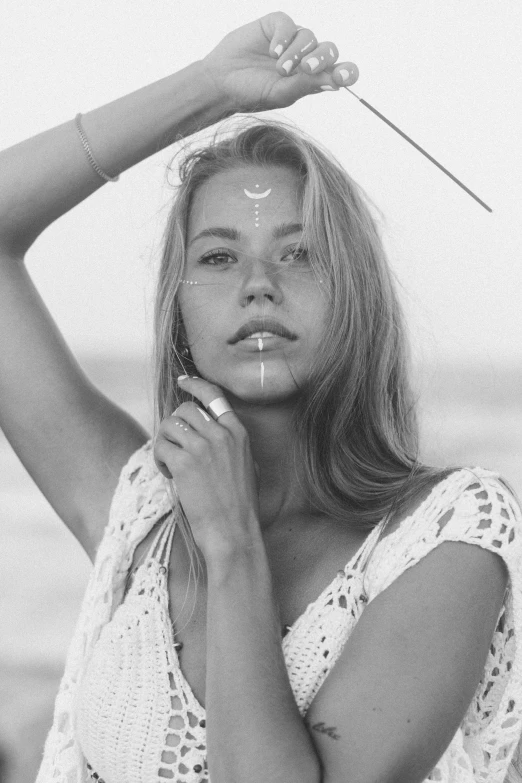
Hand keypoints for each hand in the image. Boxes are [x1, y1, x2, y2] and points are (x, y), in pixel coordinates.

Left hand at [154, 376, 260, 560]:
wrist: (233, 532)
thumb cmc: (239, 506)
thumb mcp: (246, 465)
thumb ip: (230, 444)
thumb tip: (208, 432)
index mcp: (238, 433)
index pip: (213, 395)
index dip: (195, 385)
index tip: (182, 381)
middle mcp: (221, 434)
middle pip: (185, 409)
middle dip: (174, 424)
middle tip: (174, 446)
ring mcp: (202, 447)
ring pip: (169, 424)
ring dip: (164, 441)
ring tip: (171, 463)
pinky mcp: (184, 463)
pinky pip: (160, 447)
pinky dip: (159, 459)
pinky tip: (169, 474)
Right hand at [200, 11, 358, 112]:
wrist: (222, 81)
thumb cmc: (251, 93)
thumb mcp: (281, 94)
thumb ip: (306, 85)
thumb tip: (335, 81)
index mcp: (311, 79)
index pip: (338, 71)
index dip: (346, 71)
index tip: (344, 74)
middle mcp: (305, 58)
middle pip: (328, 50)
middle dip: (321, 59)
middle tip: (307, 68)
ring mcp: (291, 41)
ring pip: (309, 37)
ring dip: (297, 52)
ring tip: (280, 68)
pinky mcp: (275, 26)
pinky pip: (289, 24)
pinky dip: (284, 36)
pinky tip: (273, 50)